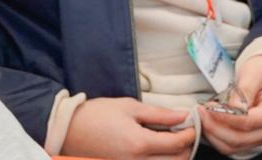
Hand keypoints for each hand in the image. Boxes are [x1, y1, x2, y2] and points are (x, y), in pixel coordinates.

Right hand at [62, 97, 195, 159]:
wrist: (69, 130)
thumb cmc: (96, 115)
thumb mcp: (129, 107)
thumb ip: (160, 114)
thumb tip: (183, 115)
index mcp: (139, 144)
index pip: (177, 144)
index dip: (189, 133)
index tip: (192, 124)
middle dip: (185, 146)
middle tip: (183, 131)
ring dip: (174, 156)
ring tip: (169, 139)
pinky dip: (159, 159)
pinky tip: (155, 148)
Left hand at [199, 55, 261, 155]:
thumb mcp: (254, 72)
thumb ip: (243, 90)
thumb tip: (229, 107)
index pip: (247, 122)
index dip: (224, 117)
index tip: (209, 107)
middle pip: (238, 138)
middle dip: (214, 127)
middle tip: (201, 110)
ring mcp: (261, 137)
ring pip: (232, 147)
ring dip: (212, 134)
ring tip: (202, 115)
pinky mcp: (251, 140)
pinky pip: (230, 146)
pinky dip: (216, 136)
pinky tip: (208, 122)